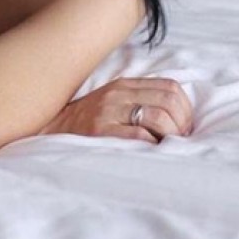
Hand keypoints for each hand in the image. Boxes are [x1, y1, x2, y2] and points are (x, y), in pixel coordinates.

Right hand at [41, 77, 193, 142]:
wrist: (52, 128)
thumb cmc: (89, 120)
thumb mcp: (114, 101)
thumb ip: (140, 100)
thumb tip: (178, 116)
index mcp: (125, 85)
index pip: (171, 87)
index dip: (186, 109)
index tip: (184, 128)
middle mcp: (119, 94)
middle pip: (169, 101)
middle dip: (182, 125)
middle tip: (179, 141)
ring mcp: (109, 111)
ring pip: (158, 117)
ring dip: (171, 137)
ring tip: (166, 148)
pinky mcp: (101, 131)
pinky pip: (139, 137)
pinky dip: (153, 146)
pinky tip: (150, 153)